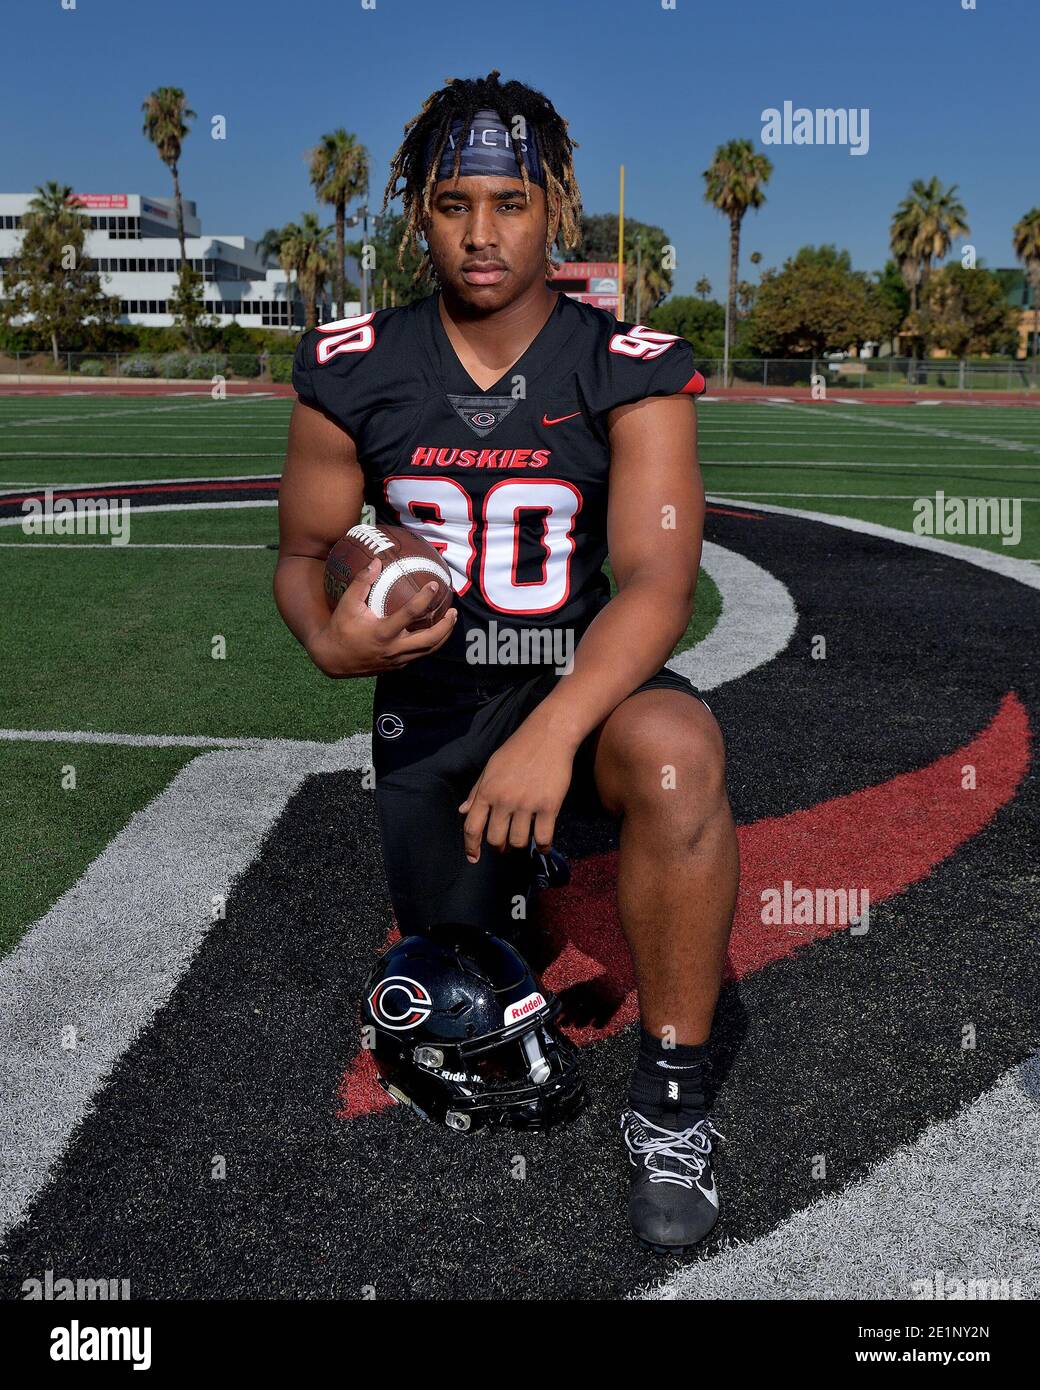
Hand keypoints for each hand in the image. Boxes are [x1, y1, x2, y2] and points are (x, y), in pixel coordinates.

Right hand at [307, 560, 456, 676]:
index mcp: (383, 633)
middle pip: (430, 639)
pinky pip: (419, 655)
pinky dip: (430, 644)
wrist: (333, 659)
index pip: (410, 613)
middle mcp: (393, 649)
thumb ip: (362, 582)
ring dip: (443, 636)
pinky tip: (434, 632)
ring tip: (450, 621)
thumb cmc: (340, 628)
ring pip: (428, 650)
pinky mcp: (397, 666)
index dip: (425, 598)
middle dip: (445, 625)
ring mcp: (397, 660)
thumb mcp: (347, 604)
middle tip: (453, 610)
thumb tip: (376, 561)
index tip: (434, 585)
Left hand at [459, 720, 576, 863]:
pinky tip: (543, 845)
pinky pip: (543, 837)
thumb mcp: (491, 767)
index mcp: (487, 790)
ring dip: (520, 844)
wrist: (549, 735)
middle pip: (496, 839)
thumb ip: (477, 791)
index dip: (471, 847)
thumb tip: (464, 811)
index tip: (473, 858)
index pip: (472, 827)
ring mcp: (527, 804)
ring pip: (519, 841)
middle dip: (499, 846)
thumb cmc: (518, 749)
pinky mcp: (549, 806)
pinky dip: (543, 846)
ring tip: (524, 838)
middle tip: (505, 844)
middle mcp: (504, 800)